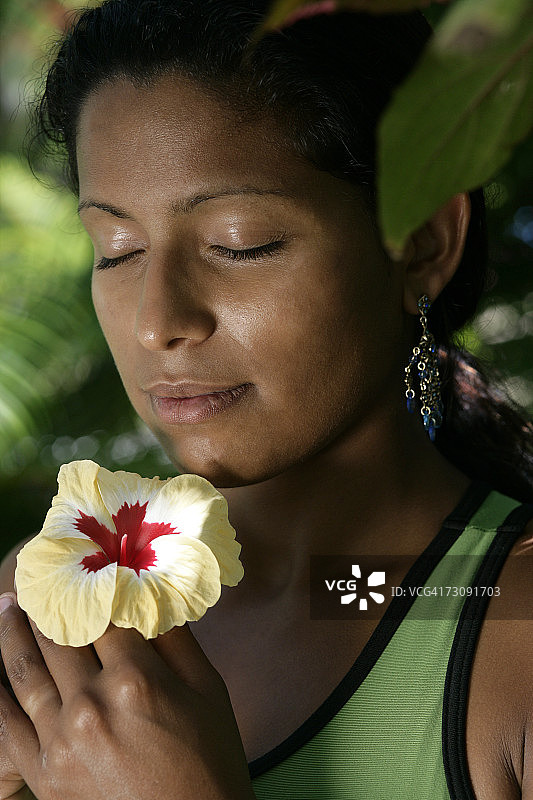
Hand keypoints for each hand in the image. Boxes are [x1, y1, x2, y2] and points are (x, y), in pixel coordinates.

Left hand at [0, 593, 255, 799]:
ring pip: (25, 669)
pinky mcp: (42, 773)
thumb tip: (152, 595)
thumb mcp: (208, 690)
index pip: (105, 614)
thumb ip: (178, 639)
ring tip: (8, 604)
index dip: (96, 582)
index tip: (88, 560)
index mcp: (136, 679)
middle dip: (50, 599)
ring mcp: (60, 740)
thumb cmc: (209, 761)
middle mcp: (91, 703)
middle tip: (39, 573)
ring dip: (12, 630)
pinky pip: (3, 725)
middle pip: (60, 634)